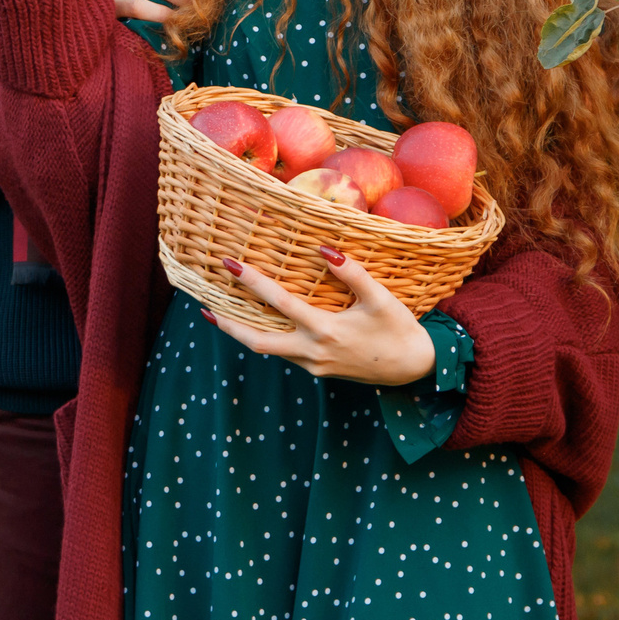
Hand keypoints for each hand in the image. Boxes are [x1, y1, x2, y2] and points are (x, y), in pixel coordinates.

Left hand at [204, 247, 436, 386]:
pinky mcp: (318, 370)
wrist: (415, 369)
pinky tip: (259, 323)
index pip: (279, 303)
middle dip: (228, 325)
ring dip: (243, 333)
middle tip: (203, 307)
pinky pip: (283, 353)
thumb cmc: (399, 329)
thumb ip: (352, 273)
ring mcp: (313, 365)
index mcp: (325, 331)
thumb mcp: (380, 298)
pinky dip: (265, 338)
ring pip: (268, 350)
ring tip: (220, 313)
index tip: (229, 264)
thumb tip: (324, 249)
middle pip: (257, 342)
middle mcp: (313, 352)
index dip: (252, 282)